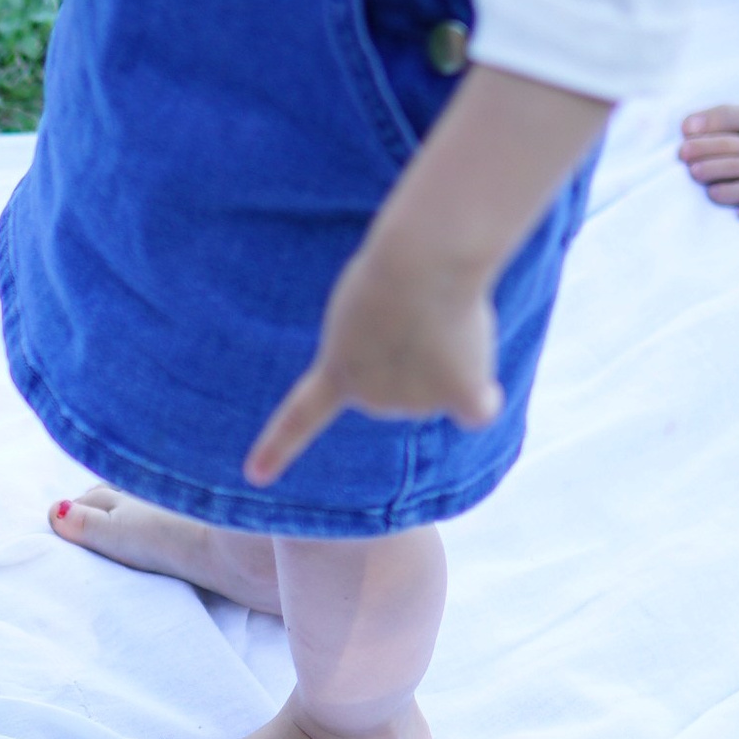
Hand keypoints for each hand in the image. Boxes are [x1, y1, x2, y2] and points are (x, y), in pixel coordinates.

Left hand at [247, 230, 502, 487]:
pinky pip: (477, 410)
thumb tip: (448, 382)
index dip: (278, 448)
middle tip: (419, 307)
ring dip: (450, 349)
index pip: (300, 416)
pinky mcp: (459, 395)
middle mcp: (373, 401)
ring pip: (444, 382)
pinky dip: (481, 400)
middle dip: (416, 351)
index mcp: (336, 372)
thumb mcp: (371, 302)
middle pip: (405, 384)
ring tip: (443, 311)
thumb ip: (390, 346)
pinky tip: (484, 389)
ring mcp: (414, 403)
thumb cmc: (394, 265)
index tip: (254, 476)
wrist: (422, 262)